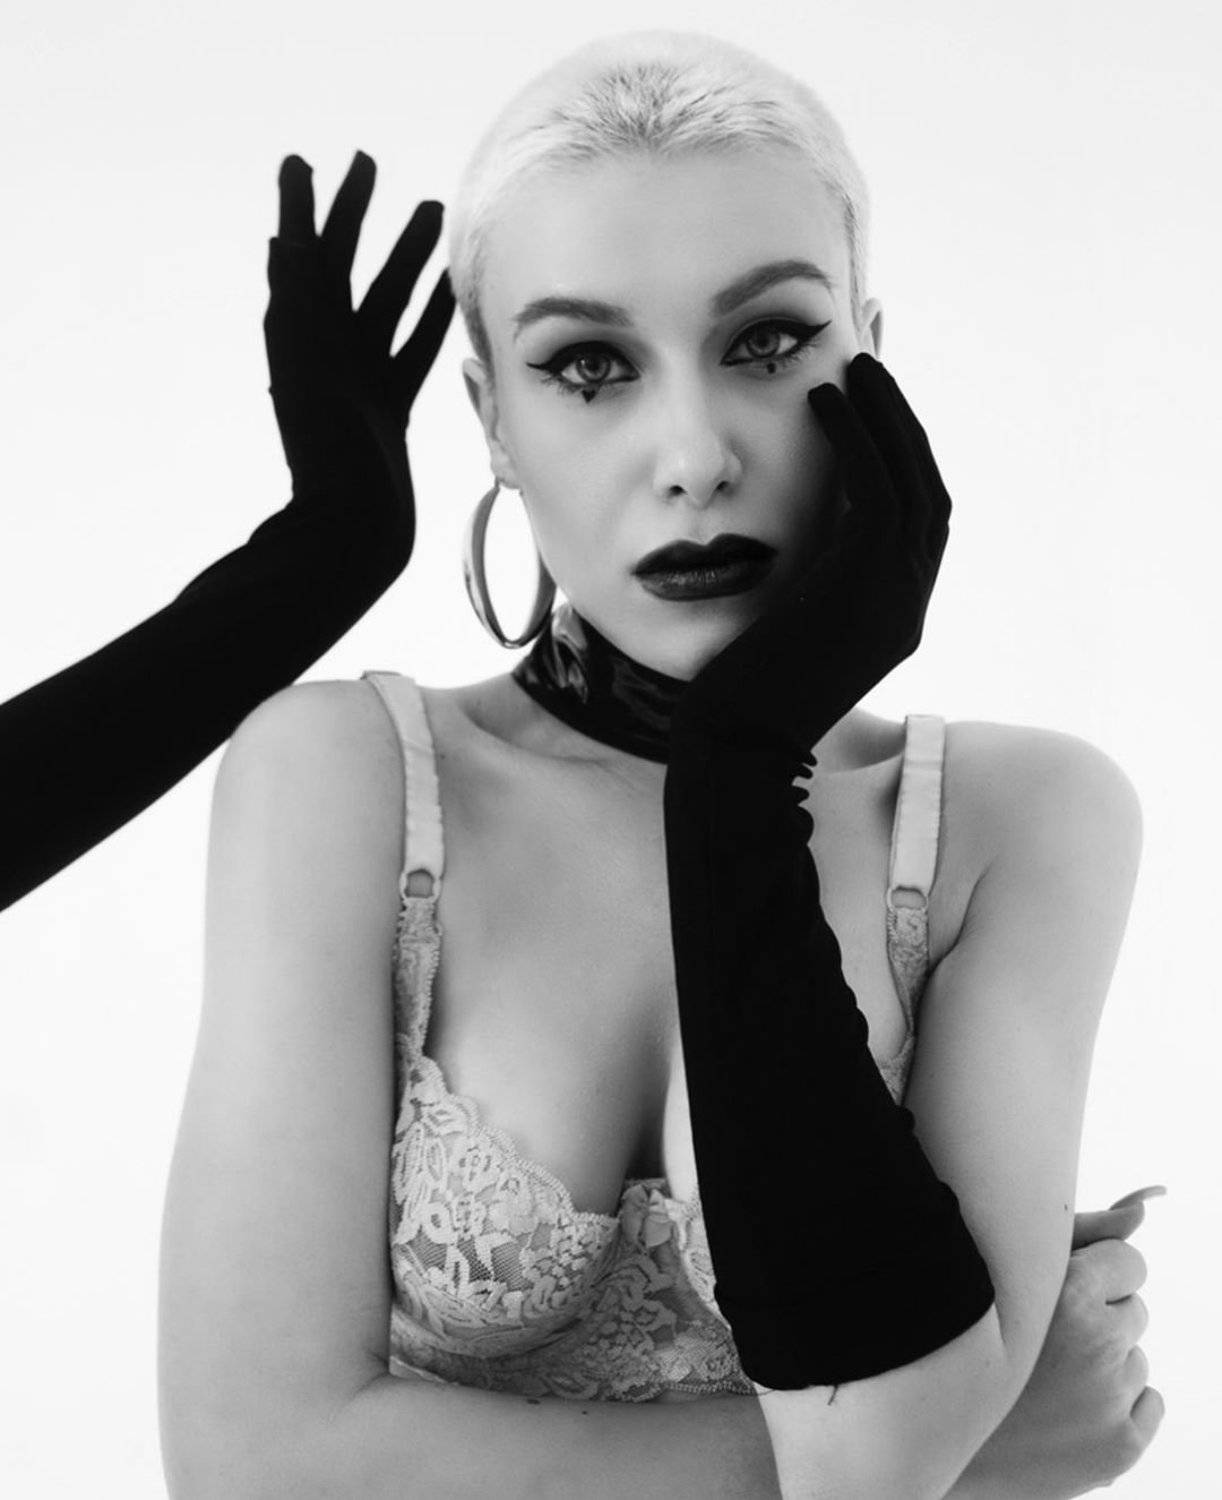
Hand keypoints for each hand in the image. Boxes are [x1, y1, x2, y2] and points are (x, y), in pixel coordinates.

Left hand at [262, 150, 453, 556]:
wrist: (352, 533)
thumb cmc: (328, 463)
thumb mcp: (306, 376)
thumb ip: (300, 311)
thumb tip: (287, 240)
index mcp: (301, 341)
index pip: (309, 255)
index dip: (312, 207)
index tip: (319, 162)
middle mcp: (327, 354)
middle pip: (346, 270)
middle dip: (359, 219)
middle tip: (372, 168)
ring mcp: (359, 380)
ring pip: (387, 304)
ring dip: (406, 259)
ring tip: (432, 214)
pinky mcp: (389, 408)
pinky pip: (411, 349)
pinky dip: (428, 316)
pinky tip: (449, 290)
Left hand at [672, 353, 950, 765]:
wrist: (737, 744)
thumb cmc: (739, 694)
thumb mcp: (786, 629)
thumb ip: (809, 584)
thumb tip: (795, 537)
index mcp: (894, 616)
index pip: (919, 521)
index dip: (903, 460)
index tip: (871, 411)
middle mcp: (909, 605)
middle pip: (930, 492)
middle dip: (904, 427)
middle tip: (871, 370)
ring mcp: (896, 598)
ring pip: (912, 483)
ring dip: (884, 417)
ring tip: (852, 368)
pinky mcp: (865, 587)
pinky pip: (876, 492)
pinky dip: (856, 438)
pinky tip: (823, 402)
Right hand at [960, 1187, 1166, 1497]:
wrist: (940, 1435)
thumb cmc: (974, 1331)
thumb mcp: (1015, 1269)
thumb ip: (1084, 1231)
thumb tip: (1149, 1202)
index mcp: (1069, 1296)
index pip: (1129, 1262)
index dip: (1096, 1272)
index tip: (1061, 1286)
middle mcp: (1097, 1347)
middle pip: (1134, 1311)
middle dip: (1099, 1318)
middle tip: (1045, 1337)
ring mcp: (1111, 1403)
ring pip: (1135, 1359)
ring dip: (1103, 1362)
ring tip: (1044, 1373)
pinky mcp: (1121, 1447)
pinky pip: (1146, 1404)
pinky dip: (1115, 1404)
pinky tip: (1064, 1406)